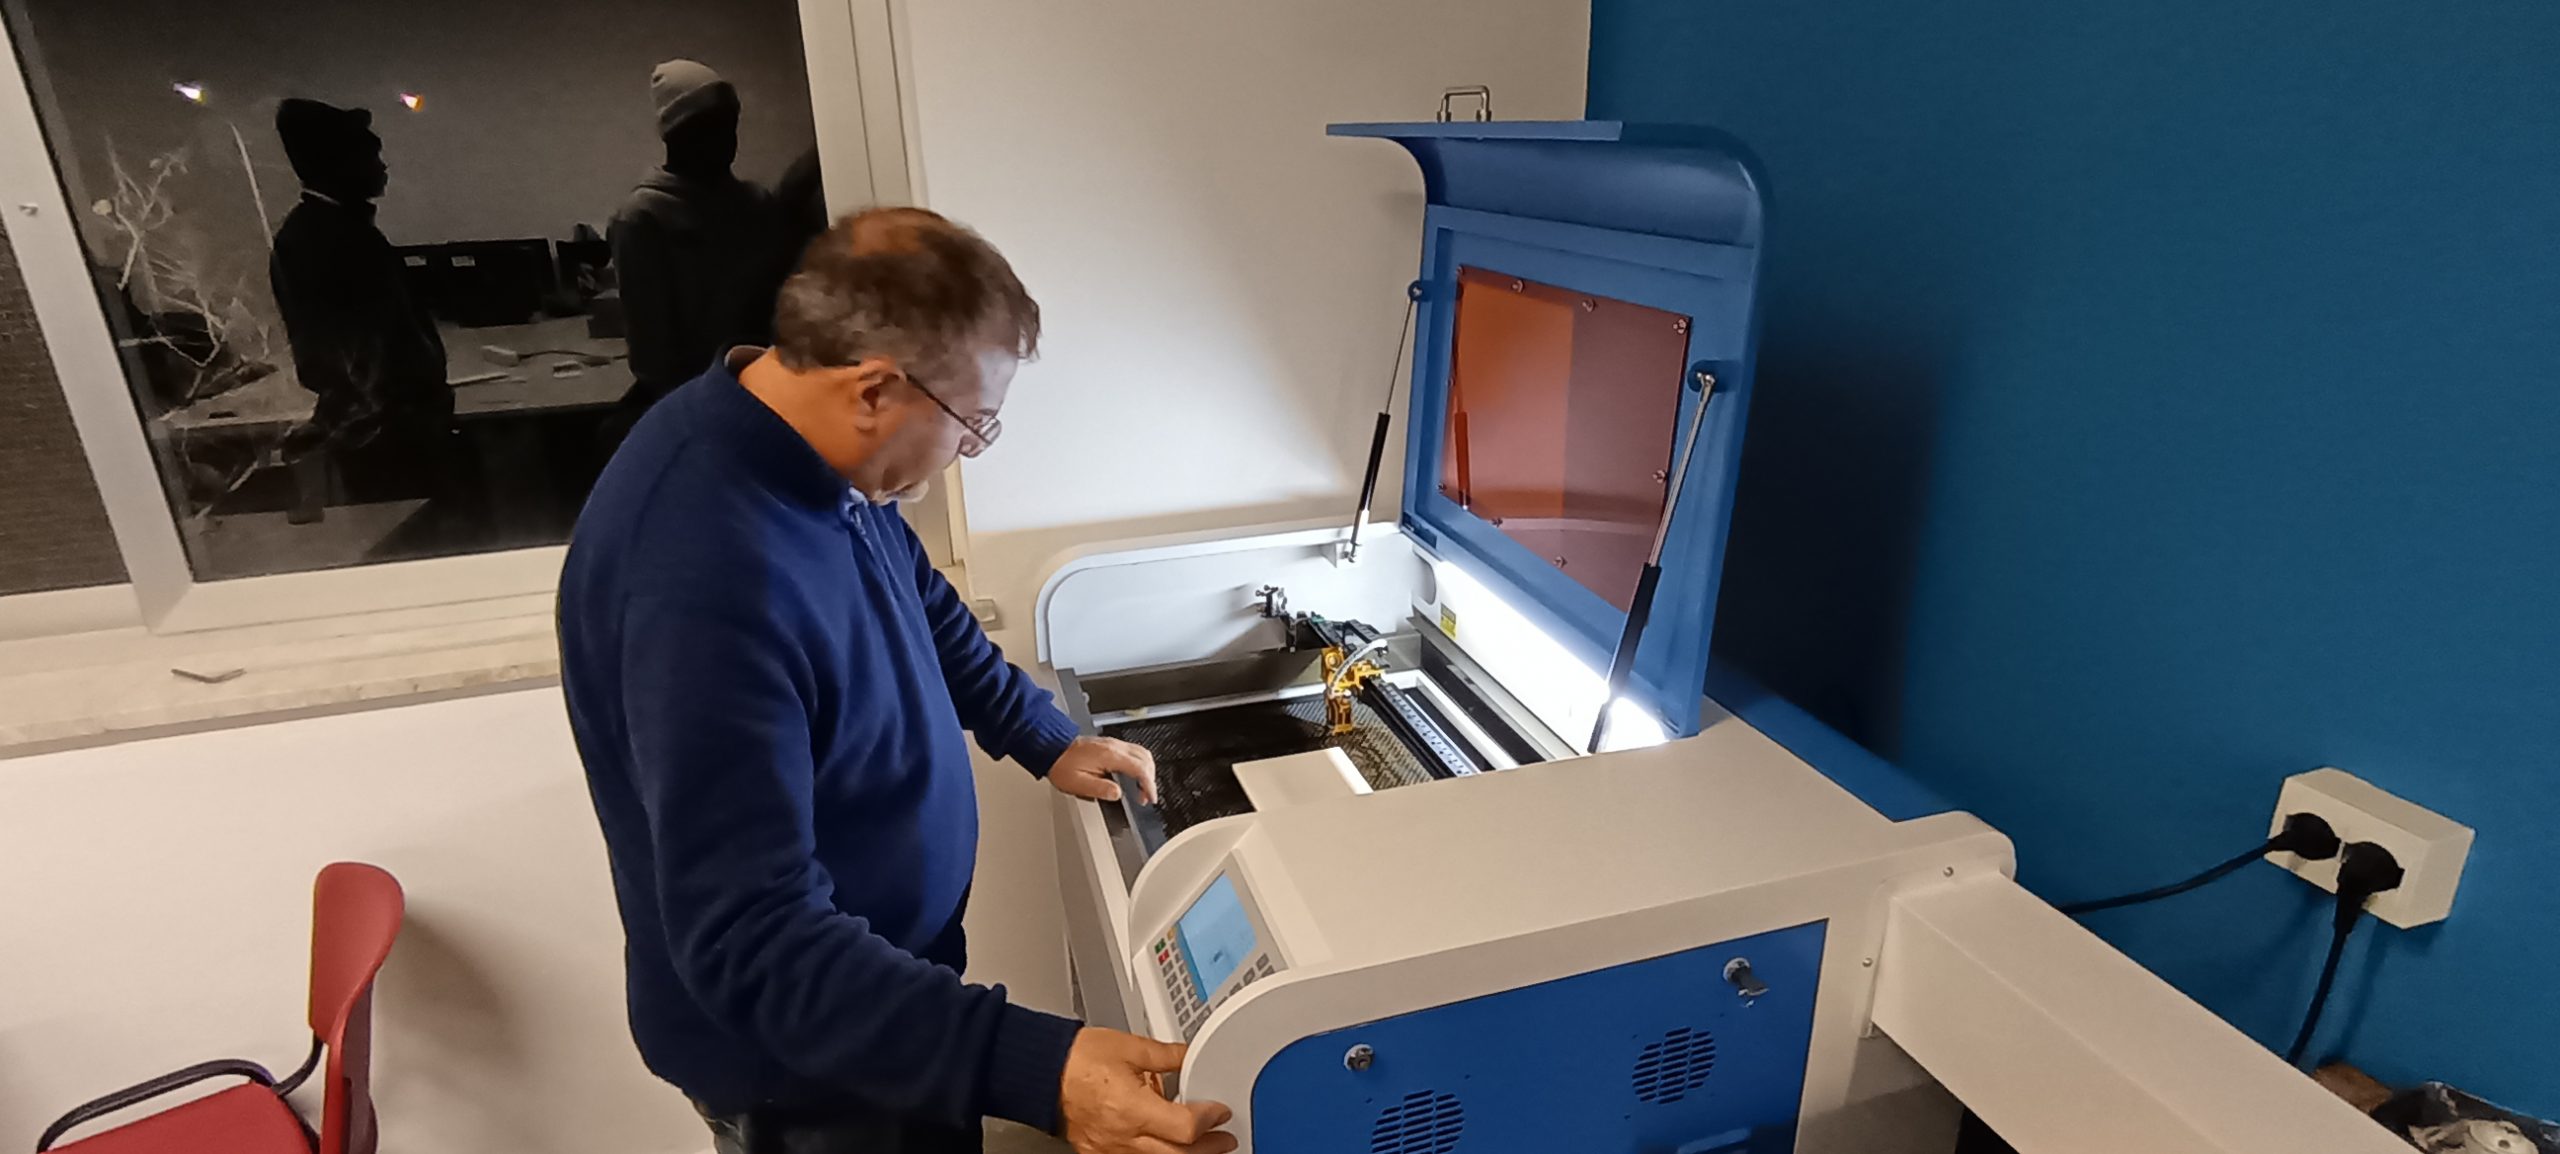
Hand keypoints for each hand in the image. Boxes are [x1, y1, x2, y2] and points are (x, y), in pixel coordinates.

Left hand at [1049, 736, 1158, 804]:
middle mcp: (1114, 746)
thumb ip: (1101, 790)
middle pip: (1145, 758)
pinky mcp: (1109, 744)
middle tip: (1145, 795)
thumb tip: (1118, 794)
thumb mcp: (1079, 784)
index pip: (1139, 768)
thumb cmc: (1062, 765)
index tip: (1150, 797)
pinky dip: (1139, 764)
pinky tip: (1133, 774)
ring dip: (1146, 770)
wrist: (1051, 748)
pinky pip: (1133, 750)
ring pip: (1141, 752)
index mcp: (1109, 756)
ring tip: (1141, 787)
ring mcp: (1112, 743)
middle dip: (1150, 778)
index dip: (1149, 785)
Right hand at [1058, 1028, 1234, 1153]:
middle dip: (1208, 1148)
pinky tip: (1164, 1148)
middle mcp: (1124, 1136)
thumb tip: (1189, 1055)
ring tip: (1201, 1147)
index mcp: (1133, 1108)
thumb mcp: (1129, 1046)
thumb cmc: (1076, 1060)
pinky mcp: (1100, 1153)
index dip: (1210, 1119)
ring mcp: (1111, 1149)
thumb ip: (1165, 1055)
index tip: (1220, 1110)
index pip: (1186, 1127)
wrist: (1041, 1074)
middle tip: (1224, 1139)